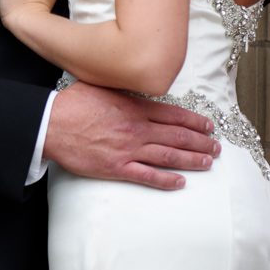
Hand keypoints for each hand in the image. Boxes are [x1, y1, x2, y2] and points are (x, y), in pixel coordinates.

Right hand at [44, 80, 220, 190]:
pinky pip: (147, 176)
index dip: (195, 122)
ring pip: (169, 156)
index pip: (174, 115)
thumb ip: (125, 91)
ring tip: (208, 163)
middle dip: (201, 142)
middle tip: (217, 147)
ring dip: (192, 160)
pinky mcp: (117, 168)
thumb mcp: (103, 87)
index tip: (208, 126)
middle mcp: (138, 128)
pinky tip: (181, 183)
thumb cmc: (74, 103)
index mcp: (136, 108)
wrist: (52, 124)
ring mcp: (129, 149)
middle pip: (178, 136)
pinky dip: (166, 181)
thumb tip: (137, 86)